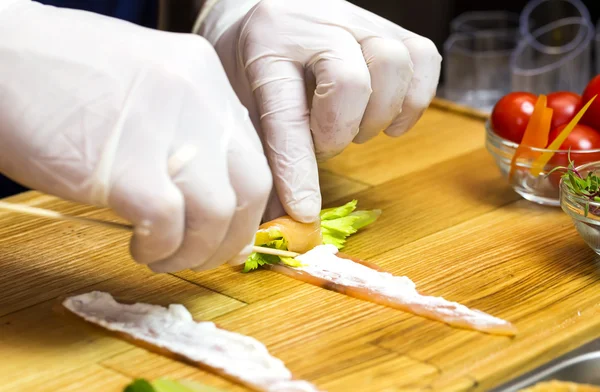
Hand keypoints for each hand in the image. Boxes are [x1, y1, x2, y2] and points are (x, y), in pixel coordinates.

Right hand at [0, 0, 271, 271]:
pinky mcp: (125, 165)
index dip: (246, 203)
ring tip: (165, 253)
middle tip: (204, 253)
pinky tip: (140, 246)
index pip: (253, 152)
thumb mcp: (148, 83)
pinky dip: (160, 248)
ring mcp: (164, 127)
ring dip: (197, 250)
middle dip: (233, 235)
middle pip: (252, 185)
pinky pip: (169, 225)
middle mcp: (197, 94)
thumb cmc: (61, 77)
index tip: (227, 228)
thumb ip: (188, 124)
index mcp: (204, 74)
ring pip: (219, 211)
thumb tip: (214, 185)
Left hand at [194, 0, 441, 221]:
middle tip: (325, 144)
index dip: (298, 169)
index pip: (286, 112)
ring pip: (394, 63)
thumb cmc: (249, 65)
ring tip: (354, 128)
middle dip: (340, 132)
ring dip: (379, 114)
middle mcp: (313, 22)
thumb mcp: (241, 103)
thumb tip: (283, 222)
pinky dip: (413, 98)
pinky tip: (387, 117)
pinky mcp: (387, 24)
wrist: (262, 11)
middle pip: (350, 82)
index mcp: (265, 46)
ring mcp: (355, 17)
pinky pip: (423, 56)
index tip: (304, 210)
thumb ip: (264, 157)